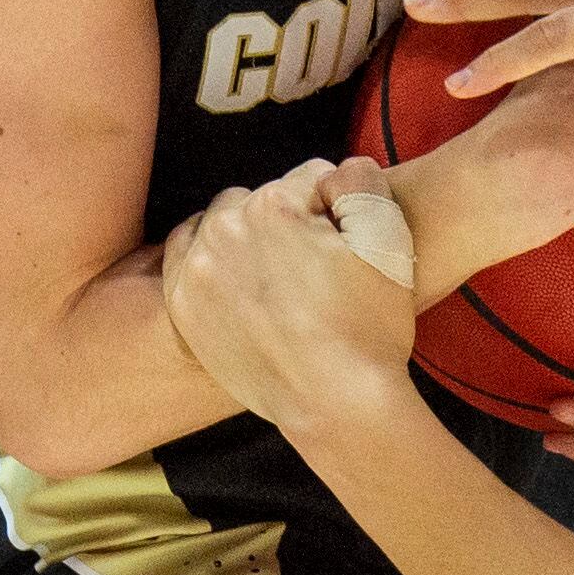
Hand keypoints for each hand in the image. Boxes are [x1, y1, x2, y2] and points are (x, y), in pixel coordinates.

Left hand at [161, 159, 417, 437]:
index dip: (337, 213)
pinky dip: (211, 266)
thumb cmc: (370, 329)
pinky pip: (187, 261)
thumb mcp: (391, 245)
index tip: (348, 251)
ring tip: (281, 284)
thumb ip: (363, 184)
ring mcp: (196, 269)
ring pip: (220, 227)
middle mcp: (223, 228)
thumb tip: (338, 169)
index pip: (308, 181)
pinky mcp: (182, 305)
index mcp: (274, 206)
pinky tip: (244, 289)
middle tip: (315, 272)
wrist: (338, 405)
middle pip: (257, 201)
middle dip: (284, 224)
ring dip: (246, 242)